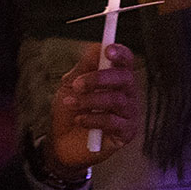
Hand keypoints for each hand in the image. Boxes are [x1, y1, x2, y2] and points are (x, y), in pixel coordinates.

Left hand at [43, 42, 139, 170]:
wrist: (61, 142)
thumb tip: (97, 47)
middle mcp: (127, 93)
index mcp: (115, 77)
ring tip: (71, 104)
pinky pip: (114, 122)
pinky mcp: (126, 133)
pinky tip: (80, 120)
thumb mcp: (71, 85)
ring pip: (117, 100)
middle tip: (77, 85)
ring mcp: (129, 114)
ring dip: (90, 100)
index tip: (107, 50)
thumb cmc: (69, 110)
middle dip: (99, 78)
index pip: (126, 61)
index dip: (120, 53)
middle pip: (125, 78)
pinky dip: (93, 118)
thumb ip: (84, 67)